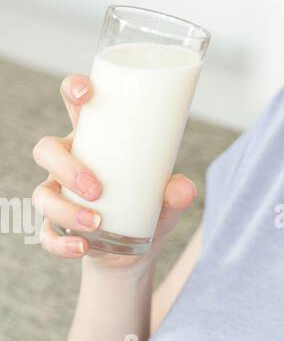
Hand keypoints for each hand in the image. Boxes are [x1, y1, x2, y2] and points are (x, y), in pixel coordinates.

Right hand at [32, 74, 196, 270]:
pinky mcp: (56, 227)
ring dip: (65, 209)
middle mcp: (68, 162)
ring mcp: (57, 194)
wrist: (135, 250)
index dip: (74, 90)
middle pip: (46, 150)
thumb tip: (184, 188)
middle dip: (66, 167)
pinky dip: (61, 244)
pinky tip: (82, 248)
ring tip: (96, 223)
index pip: (74, 105)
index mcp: (94, 141)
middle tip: (97, 189)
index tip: (86, 93)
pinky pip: (46, 234)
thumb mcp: (166, 200)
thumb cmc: (147, 207)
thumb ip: (176, 193)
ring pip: (42, 195)